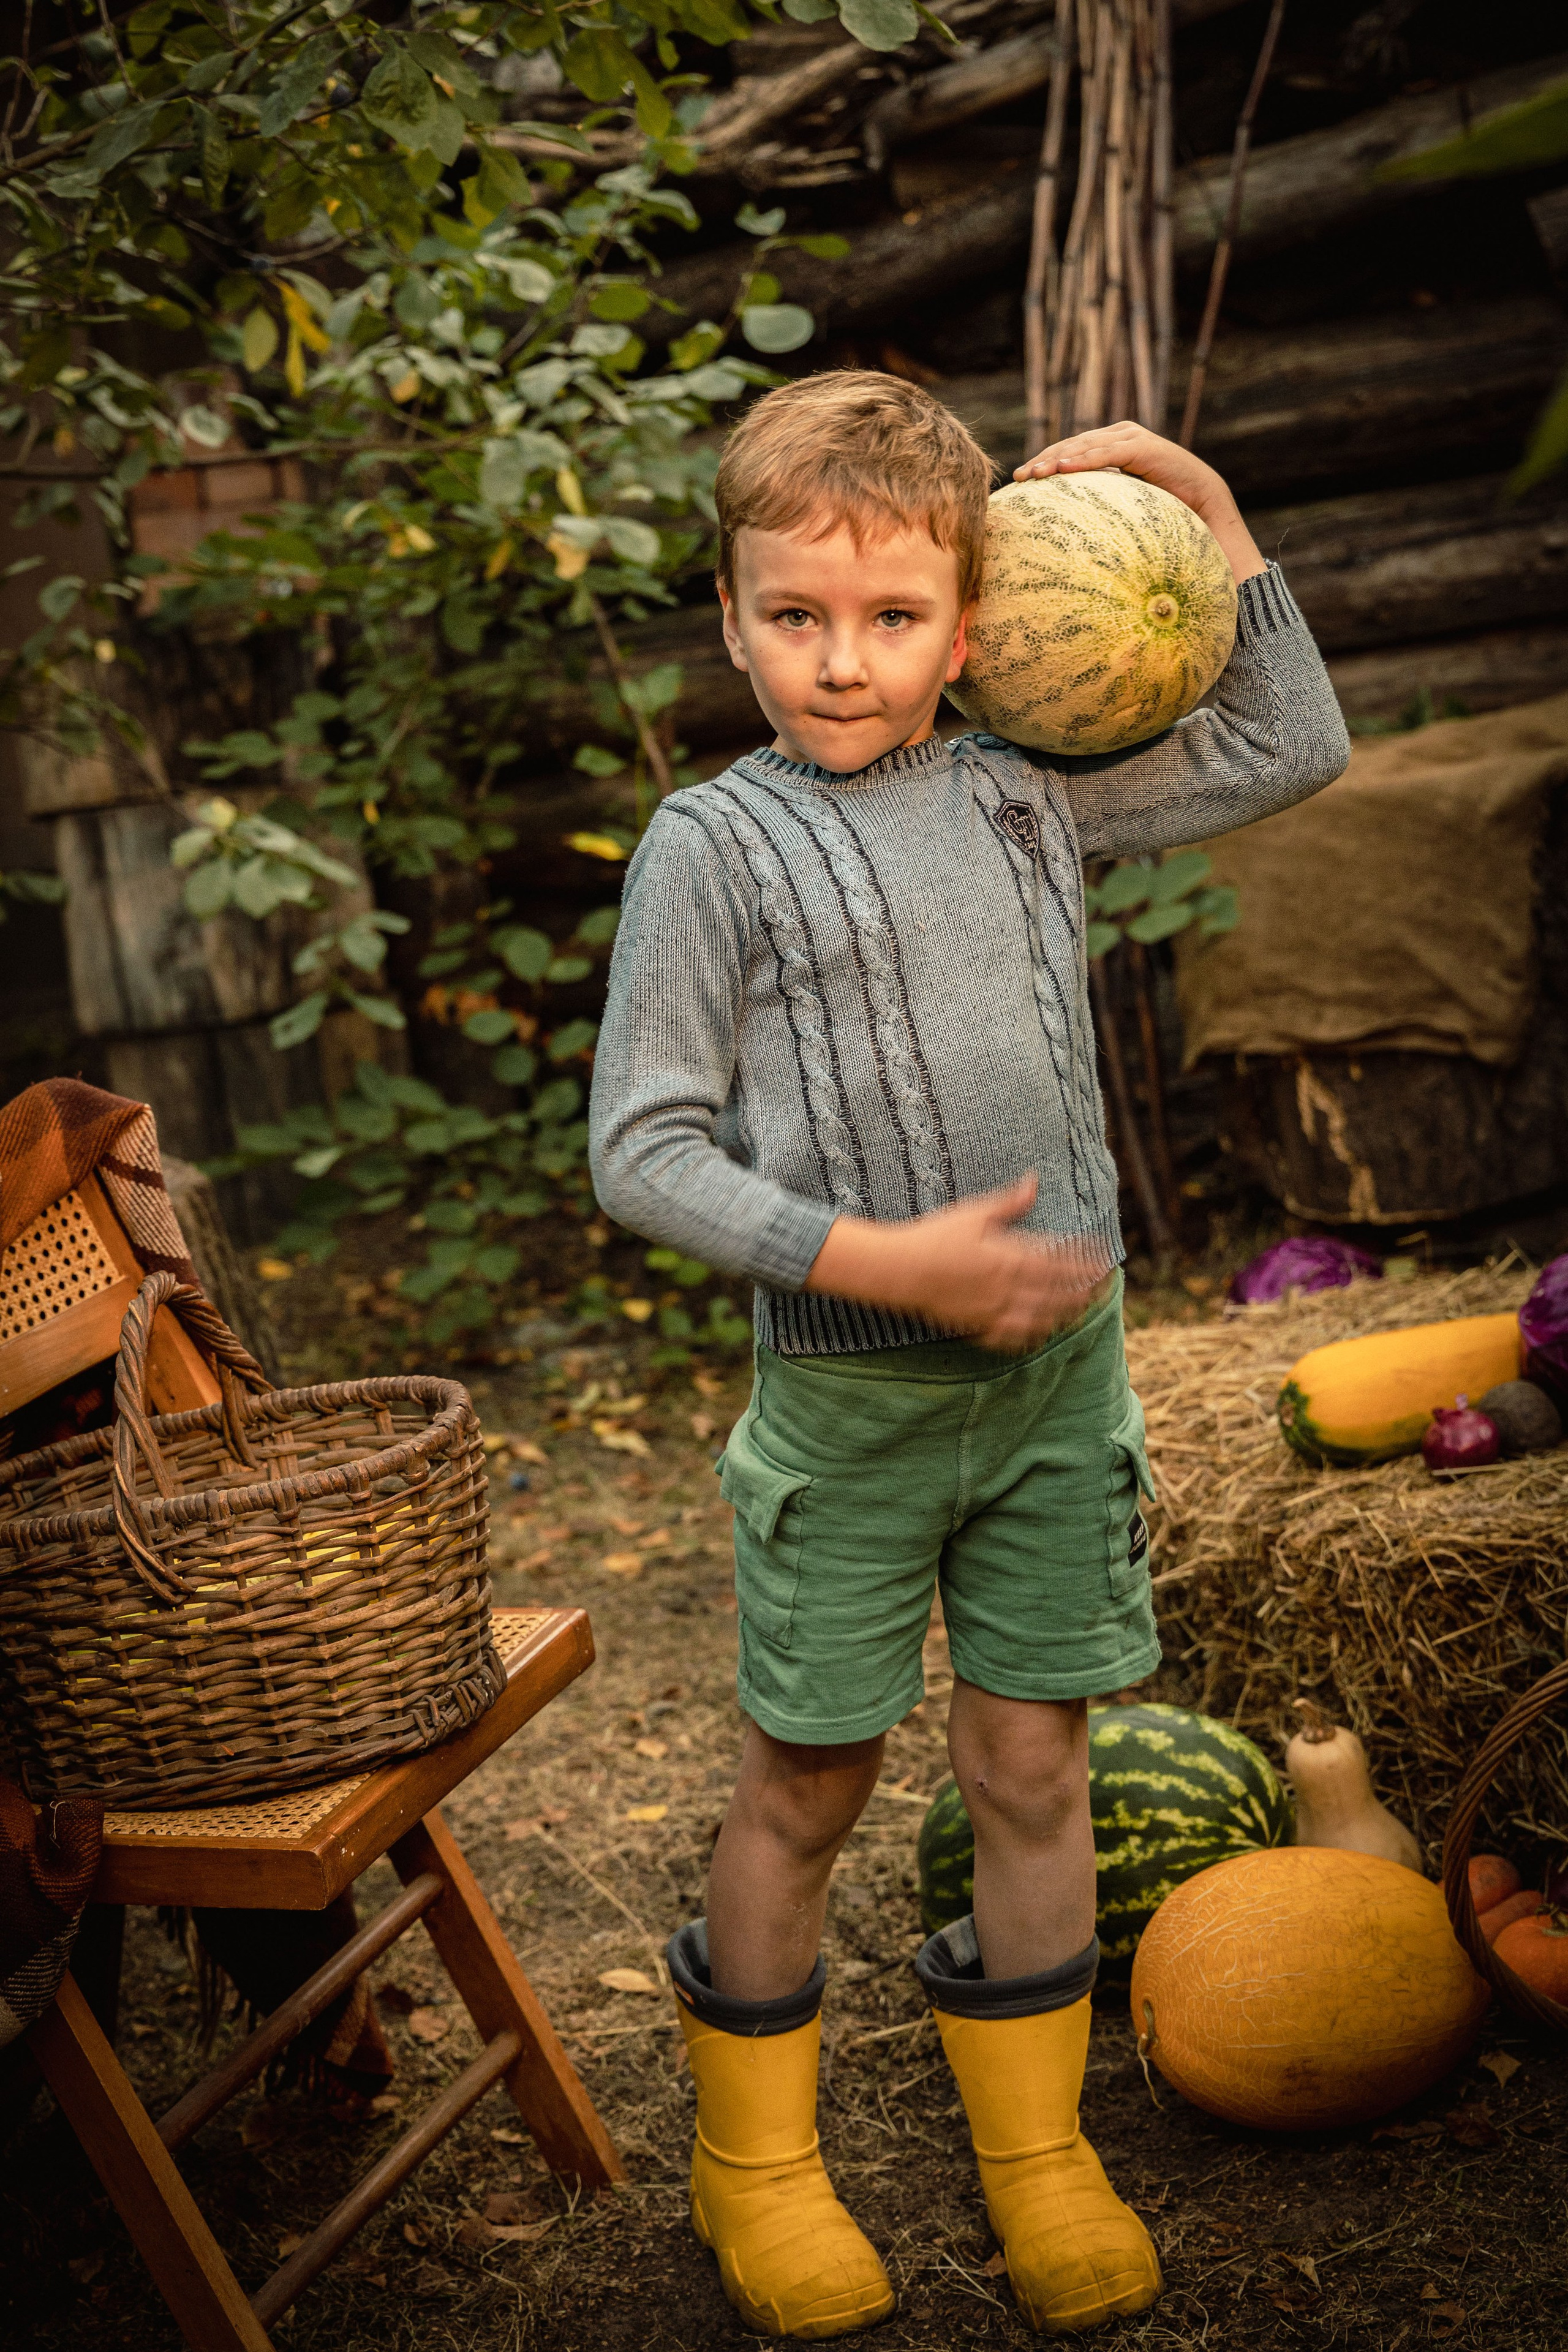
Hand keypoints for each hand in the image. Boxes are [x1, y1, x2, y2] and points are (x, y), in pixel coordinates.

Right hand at [804, 1175, 1110, 1352]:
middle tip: (1104, 1286)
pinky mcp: (977, 1325)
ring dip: (1065, 1313)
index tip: (1105, 1258)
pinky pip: (1012, 1336)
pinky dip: (1031, 1334)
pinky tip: (1041, 1330)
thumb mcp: (974, 1213)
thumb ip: (1009, 1203)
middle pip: (1058, 1294)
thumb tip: (1034, 1182)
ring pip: (1041, 1318)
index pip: (1061, 1262)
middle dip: (1085, 1290)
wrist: (899, 1269)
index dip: (1086, 1261)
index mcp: (1010, 1258)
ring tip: (1081, 1308)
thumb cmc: (934, 1236)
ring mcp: (993, 1310)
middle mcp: (1008, 1288)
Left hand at [1013, 420, 1265, 585]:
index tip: (1019, 481)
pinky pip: (1107, 453)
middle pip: (1071, 445)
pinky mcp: (1144, 447)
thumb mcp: (1123, 505)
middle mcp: (1119, 436)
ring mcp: (1131, 438)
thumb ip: (1100, 502)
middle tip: (1018, 478)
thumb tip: (1071, 529)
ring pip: (1084, 446)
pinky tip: (1062, 468)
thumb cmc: (1164, 510)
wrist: (1204, 504)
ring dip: (1057, 459)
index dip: (1044, 463)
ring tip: (1034, 475)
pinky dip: (1084, 459)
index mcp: (1112, 447)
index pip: (1070, 451)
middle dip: (1043, 460)